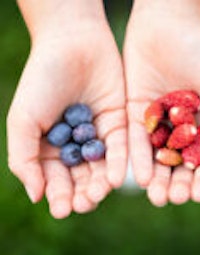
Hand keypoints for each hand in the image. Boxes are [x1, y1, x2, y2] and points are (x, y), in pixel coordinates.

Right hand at [7, 0, 126, 217]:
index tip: (63, 209)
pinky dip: (117, 163)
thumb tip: (36, 195)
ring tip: (99, 194)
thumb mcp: (23, 120)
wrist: (72, 45)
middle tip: (85, 203)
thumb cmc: (42, 80)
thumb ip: (24, 158)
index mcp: (52, 147)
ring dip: (101, 183)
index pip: (57, 179)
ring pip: (102, 166)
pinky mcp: (119, 123)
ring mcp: (99, 134)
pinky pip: (120, 148)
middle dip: (83, 192)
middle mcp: (77, 144)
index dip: (59, 195)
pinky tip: (115, 179)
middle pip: (82, 177)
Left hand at [124, 0, 199, 205]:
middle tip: (174, 198)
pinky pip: (136, 141)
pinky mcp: (134, 115)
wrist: (167, 27)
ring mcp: (156, 124)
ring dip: (157, 179)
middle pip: (179, 164)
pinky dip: (139, 159)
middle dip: (177, 183)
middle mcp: (179, 129)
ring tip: (157, 197)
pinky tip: (140, 177)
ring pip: (157, 158)